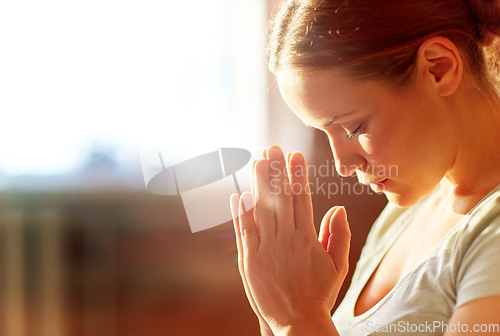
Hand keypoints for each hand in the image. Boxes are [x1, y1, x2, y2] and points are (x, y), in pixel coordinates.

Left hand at [230, 145, 350, 333]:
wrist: (297, 321)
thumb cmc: (319, 293)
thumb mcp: (338, 265)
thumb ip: (339, 235)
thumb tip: (338, 208)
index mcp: (307, 238)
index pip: (302, 199)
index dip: (297, 176)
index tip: (295, 156)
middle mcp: (285, 239)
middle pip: (280, 198)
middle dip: (276, 171)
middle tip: (272, 148)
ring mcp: (265, 248)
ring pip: (261, 210)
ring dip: (258, 184)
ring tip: (257, 162)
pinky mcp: (249, 260)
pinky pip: (243, 231)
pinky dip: (240, 213)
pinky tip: (238, 194)